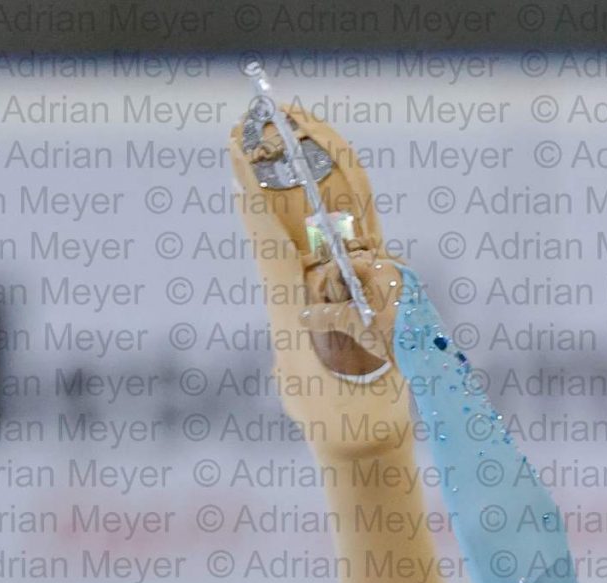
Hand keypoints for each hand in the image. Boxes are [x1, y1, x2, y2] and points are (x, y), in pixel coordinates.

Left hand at [227, 111, 412, 461]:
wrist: (360, 442)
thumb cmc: (347, 422)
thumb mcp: (347, 387)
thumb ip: (362, 334)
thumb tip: (372, 275)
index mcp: (290, 316)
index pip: (269, 246)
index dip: (253, 198)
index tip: (234, 151)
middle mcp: (309, 294)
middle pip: (296, 217)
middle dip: (283, 165)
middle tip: (268, 115)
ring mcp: (337, 291)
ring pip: (331, 219)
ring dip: (319, 170)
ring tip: (300, 121)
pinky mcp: (365, 294)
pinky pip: (363, 240)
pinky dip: (357, 204)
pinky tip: (342, 167)